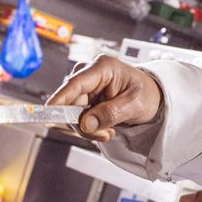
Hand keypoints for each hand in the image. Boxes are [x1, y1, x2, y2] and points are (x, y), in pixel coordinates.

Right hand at [46, 56, 162, 141]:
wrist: (152, 96)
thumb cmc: (146, 94)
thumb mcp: (134, 105)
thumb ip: (110, 114)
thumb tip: (87, 123)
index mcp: (103, 67)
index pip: (75, 83)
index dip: (60, 98)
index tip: (49, 111)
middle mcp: (89, 73)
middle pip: (71, 103)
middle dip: (84, 124)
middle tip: (104, 134)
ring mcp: (85, 85)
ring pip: (72, 113)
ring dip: (88, 128)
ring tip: (108, 131)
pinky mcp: (84, 96)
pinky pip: (77, 116)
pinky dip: (89, 126)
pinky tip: (104, 127)